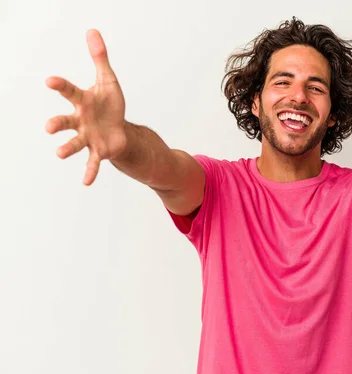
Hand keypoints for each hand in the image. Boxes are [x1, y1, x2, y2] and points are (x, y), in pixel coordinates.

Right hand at [45, 29, 126, 184]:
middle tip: (49, 127)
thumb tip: (93, 31)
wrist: (120, 129)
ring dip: (67, 149)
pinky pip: (93, 163)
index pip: (69, 91)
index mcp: (82, 101)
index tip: (50, 81)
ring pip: (75, 143)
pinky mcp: (99, 151)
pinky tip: (86, 182)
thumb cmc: (110, 105)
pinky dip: (89, 172)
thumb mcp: (108, 80)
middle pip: (65, 121)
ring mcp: (88, 137)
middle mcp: (80, 121)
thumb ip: (100, 58)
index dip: (60, 86)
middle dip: (57, 124)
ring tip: (59, 154)